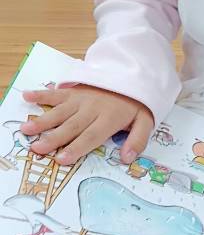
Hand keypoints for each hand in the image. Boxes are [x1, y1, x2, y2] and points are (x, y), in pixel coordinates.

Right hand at [20, 86, 153, 166]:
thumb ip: (138, 140)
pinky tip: (26, 96)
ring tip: (26, 129)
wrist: (132, 75)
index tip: (61, 159)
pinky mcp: (74, 90)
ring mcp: (81, 99)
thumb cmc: (136, 104)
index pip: (91, 136)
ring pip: (60, 111)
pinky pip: (57, 92)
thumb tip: (127, 158)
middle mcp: (92, 109)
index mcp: (109, 119)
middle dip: (53, 138)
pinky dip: (41, 94)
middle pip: (71, 126)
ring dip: (42, 120)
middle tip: (36, 149)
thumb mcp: (146, 121)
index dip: (76, 148)